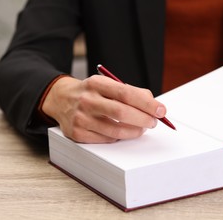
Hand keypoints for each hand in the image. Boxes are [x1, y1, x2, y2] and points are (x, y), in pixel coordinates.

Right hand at [42, 75, 165, 142]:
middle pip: (121, 113)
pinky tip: (123, 132)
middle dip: (143, 119)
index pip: (126, 93)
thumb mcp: (108, 84)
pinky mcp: (77, 134)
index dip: (147, 103)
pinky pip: (106, 140)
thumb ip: (131, 92)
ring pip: (115, 131)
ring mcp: (80, 118)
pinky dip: (119, 138)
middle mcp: (87, 100)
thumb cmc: (92, 92)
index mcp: (96, 84)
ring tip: (142, 128)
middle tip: (153, 122)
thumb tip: (153, 105)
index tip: (161, 110)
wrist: (60, 99)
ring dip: (134, 131)